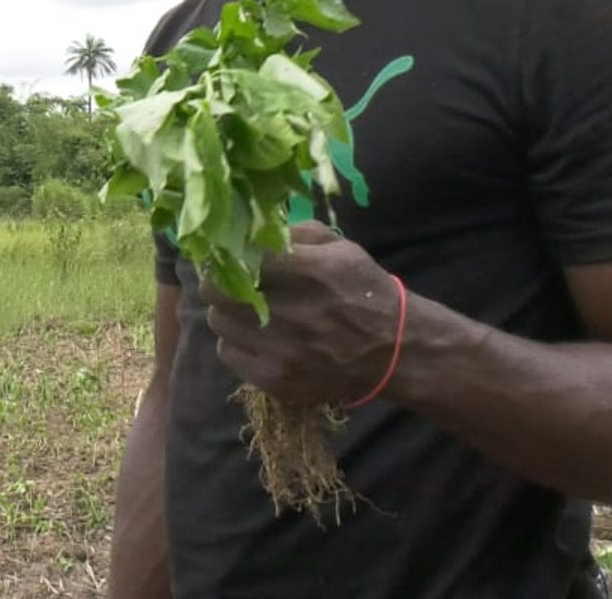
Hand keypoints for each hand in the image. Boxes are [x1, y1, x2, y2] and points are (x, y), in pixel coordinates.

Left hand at [199, 221, 403, 408]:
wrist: (394, 351)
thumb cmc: (364, 291)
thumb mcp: (341, 248)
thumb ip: (294, 233)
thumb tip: (247, 230)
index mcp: (312, 272)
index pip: (241, 258)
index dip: (227, 255)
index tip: (225, 256)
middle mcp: (295, 313)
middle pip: (217, 292)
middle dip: (218, 283)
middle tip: (228, 282)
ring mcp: (284, 352)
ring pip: (218, 322)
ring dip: (228, 312)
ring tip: (247, 310)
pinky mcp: (277, 380)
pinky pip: (228, 354)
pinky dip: (236, 342)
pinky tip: (256, 336)